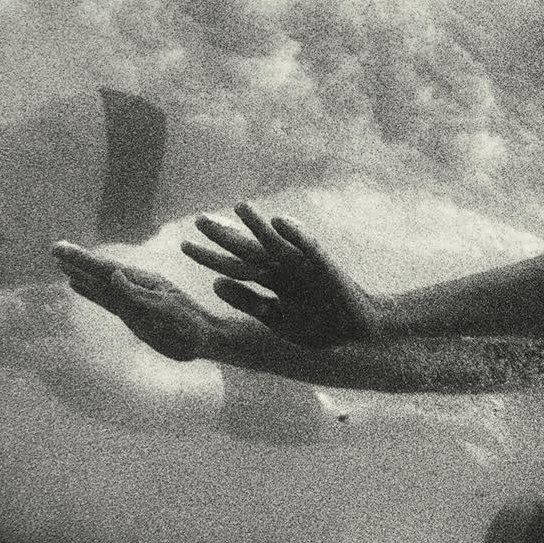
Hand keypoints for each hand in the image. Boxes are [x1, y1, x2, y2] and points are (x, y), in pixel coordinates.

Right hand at [51, 242, 215, 360]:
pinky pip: (106, 299)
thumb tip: (113, 274)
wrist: (205, 340)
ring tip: (61, 265)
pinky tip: (77, 286)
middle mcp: (134, 287)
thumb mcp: (165, 309)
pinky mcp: (132, 313)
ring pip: (100, 285)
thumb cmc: (190, 326)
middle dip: (77, 262)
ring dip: (80, 274)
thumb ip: (137, 294)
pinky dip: (90, 291)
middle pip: (100, 272)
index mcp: (142, 282)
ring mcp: (132, 300)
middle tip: (53, 249)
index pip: (106, 268)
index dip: (82, 260)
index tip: (60, 249)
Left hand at [182, 203, 383, 348]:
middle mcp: (284, 269)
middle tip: (199, 220)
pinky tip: (280, 221)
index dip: (210, 257)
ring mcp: (304, 266)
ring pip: (276, 243)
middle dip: (225, 236)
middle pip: (249, 251)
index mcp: (272, 281)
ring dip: (258, 225)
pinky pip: (309, 248)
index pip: (235, 267)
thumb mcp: (277, 319)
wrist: (359, 335)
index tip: (184, 245)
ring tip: (239, 207)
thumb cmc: (320, 328)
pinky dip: (296, 235)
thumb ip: (248, 302)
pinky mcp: (325, 267)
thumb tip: (216, 283)